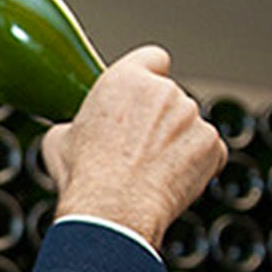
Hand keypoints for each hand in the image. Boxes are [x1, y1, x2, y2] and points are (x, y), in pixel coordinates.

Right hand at [41, 46, 225, 249]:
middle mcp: (164, 91)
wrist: (113, 212)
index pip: (152, 59)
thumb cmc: (85, 177)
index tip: (143, 95)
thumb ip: (78, 123)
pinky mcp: (212, 146)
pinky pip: (209, 151)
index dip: (148, 77)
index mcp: (126, 79)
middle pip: (170, 97)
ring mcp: (192, 118)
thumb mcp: (59, 140)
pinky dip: (197, 165)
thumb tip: (76, 131)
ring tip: (151, 171)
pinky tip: (172, 182)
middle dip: (159, 119)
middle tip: (137, 148)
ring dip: (177, 142)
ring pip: (189, 125)